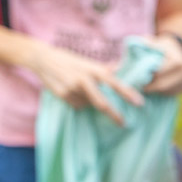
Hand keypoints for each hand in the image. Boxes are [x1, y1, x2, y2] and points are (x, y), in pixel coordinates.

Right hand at [26, 41, 143, 126]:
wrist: (42, 59)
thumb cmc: (67, 59)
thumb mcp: (85, 61)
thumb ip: (102, 67)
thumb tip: (119, 68)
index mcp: (91, 69)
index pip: (113, 82)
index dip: (127, 92)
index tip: (139, 102)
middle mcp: (82, 79)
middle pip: (101, 102)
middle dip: (113, 114)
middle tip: (122, 122)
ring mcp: (71, 88)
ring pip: (88, 104)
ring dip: (89, 102)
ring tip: (80, 90)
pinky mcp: (62, 95)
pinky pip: (77, 105)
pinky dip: (78, 102)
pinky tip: (71, 92)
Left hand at [143, 33, 181, 95]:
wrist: (178, 48)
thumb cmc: (162, 47)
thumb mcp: (154, 42)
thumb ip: (146, 44)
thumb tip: (134, 45)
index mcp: (178, 60)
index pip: (158, 75)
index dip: (146, 79)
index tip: (137, 81)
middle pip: (163, 85)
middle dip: (150, 88)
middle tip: (141, 88)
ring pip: (169, 92)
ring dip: (157, 91)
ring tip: (148, 88)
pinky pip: (176, 93)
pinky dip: (166, 92)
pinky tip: (159, 88)